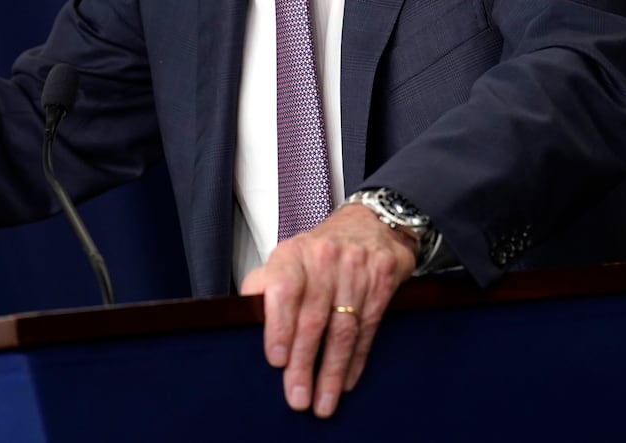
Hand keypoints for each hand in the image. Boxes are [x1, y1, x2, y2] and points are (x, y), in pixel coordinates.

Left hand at [240, 204, 416, 418]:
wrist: (369, 224)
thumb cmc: (318, 251)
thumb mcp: (286, 258)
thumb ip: (264, 286)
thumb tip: (243, 319)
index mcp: (293, 254)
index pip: (283, 289)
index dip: (279, 327)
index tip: (277, 360)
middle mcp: (324, 259)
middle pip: (313, 318)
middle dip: (304, 363)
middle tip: (297, 396)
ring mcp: (356, 269)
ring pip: (342, 329)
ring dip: (331, 371)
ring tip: (323, 401)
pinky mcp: (382, 281)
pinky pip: (367, 329)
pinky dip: (356, 360)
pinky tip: (346, 381)